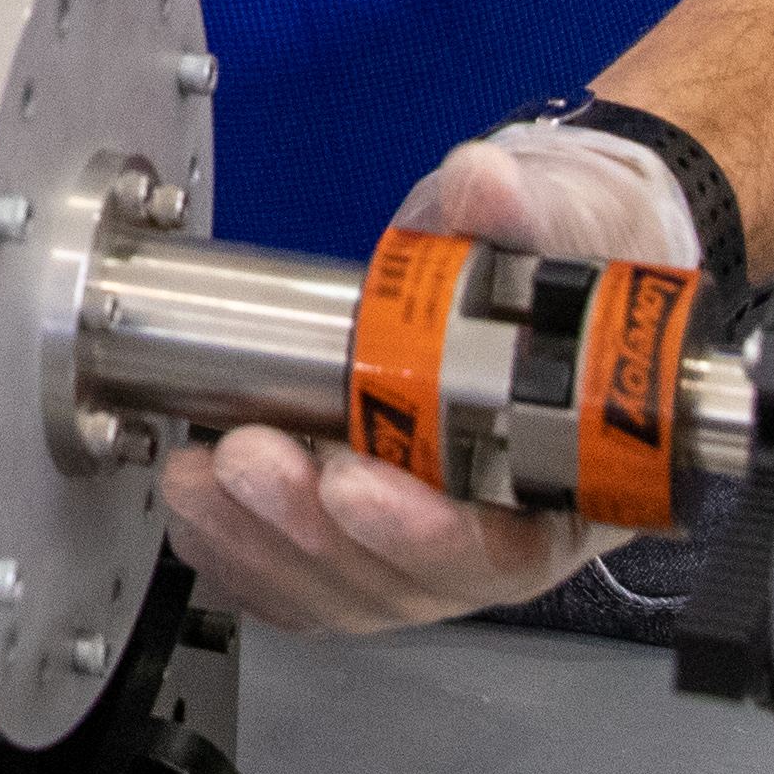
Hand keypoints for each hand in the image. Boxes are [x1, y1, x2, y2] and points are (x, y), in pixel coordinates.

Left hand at [150, 127, 694, 633]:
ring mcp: (428, 535)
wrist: (539, 249)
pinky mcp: (364, 527)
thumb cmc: (571, 258)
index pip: (510, 548)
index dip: (427, 535)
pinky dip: (240, 550)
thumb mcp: (568, 218)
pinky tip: (199, 506)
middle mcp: (503, 526)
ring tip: (204, 470)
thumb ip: (528, 209)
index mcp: (574, 479)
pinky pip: (300, 577)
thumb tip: (486, 187)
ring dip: (262, 539)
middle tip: (251, 457)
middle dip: (313, 527)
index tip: (353, 482)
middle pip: (410, 578)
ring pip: (345, 586)